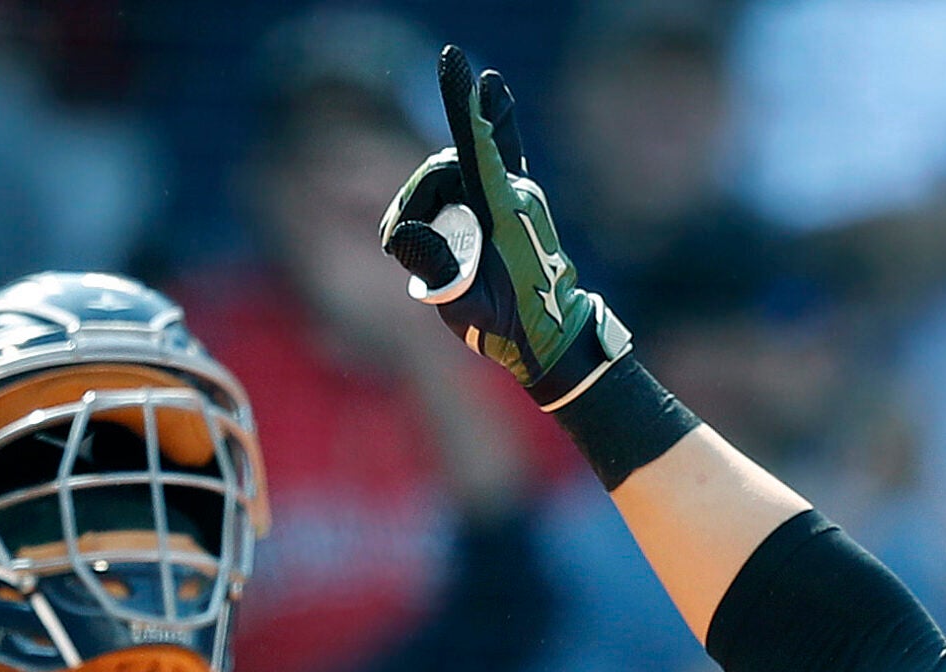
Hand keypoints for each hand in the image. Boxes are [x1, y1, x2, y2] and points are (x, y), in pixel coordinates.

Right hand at [379, 44, 629, 409]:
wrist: (549, 336)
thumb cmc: (508, 327)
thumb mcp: (466, 307)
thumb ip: (439, 271)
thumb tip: (405, 233)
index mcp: (502, 210)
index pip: (476, 147)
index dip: (462, 104)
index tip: (455, 62)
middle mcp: (512, 190)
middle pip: (444, 167)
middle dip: (414, 198)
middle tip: (395, 245)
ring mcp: (516, 191)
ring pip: (453, 171)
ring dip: (427, 199)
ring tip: (419, 242)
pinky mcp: (515, 199)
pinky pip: (499, 153)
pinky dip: (494, 123)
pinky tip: (494, 87)